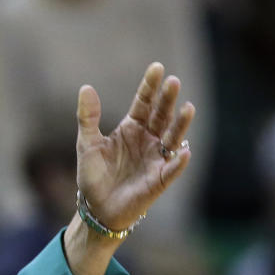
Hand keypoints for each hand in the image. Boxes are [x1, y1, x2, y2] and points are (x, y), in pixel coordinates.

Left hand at [75, 62, 195, 231]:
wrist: (96, 207)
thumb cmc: (94, 175)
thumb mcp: (87, 143)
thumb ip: (88, 117)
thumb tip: (86, 88)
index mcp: (132, 128)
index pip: (144, 102)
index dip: (150, 86)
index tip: (157, 68)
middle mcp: (148, 139)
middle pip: (161, 115)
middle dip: (167, 99)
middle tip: (173, 81)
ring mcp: (156, 158)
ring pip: (173, 138)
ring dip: (181, 124)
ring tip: (188, 108)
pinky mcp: (159, 180)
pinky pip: (171, 169)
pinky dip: (178, 162)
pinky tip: (184, 152)